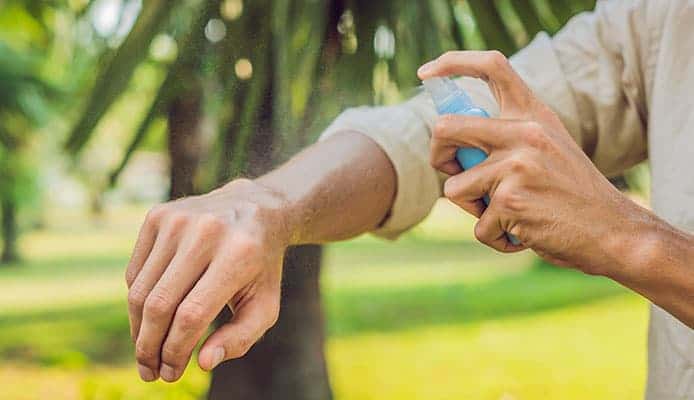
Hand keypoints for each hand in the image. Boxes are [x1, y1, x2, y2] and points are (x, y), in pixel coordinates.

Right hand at [125, 179, 288, 381]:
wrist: (254, 208)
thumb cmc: (260, 267)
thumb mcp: (265, 304)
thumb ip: (241, 337)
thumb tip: (204, 363)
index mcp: (238, 254)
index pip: (192, 315)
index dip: (176, 351)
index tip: (170, 374)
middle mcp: (206, 232)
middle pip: (160, 305)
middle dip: (150, 346)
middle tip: (150, 372)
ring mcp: (178, 220)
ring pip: (140, 291)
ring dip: (138, 330)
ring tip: (146, 352)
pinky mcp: (157, 215)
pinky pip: (135, 272)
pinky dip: (139, 301)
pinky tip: (152, 317)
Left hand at [418, 51, 643, 273]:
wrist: (614, 232)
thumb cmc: (573, 195)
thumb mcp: (548, 148)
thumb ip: (508, 138)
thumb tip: (449, 141)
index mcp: (533, 115)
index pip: (491, 66)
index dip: (452, 63)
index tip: (426, 73)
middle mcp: (524, 133)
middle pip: (445, 129)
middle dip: (437, 156)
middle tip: (453, 172)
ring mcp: (515, 166)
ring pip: (454, 188)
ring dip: (473, 209)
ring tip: (508, 215)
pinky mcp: (510, 201)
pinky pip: (478, 226)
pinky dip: (496, 238)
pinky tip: (525, 234)